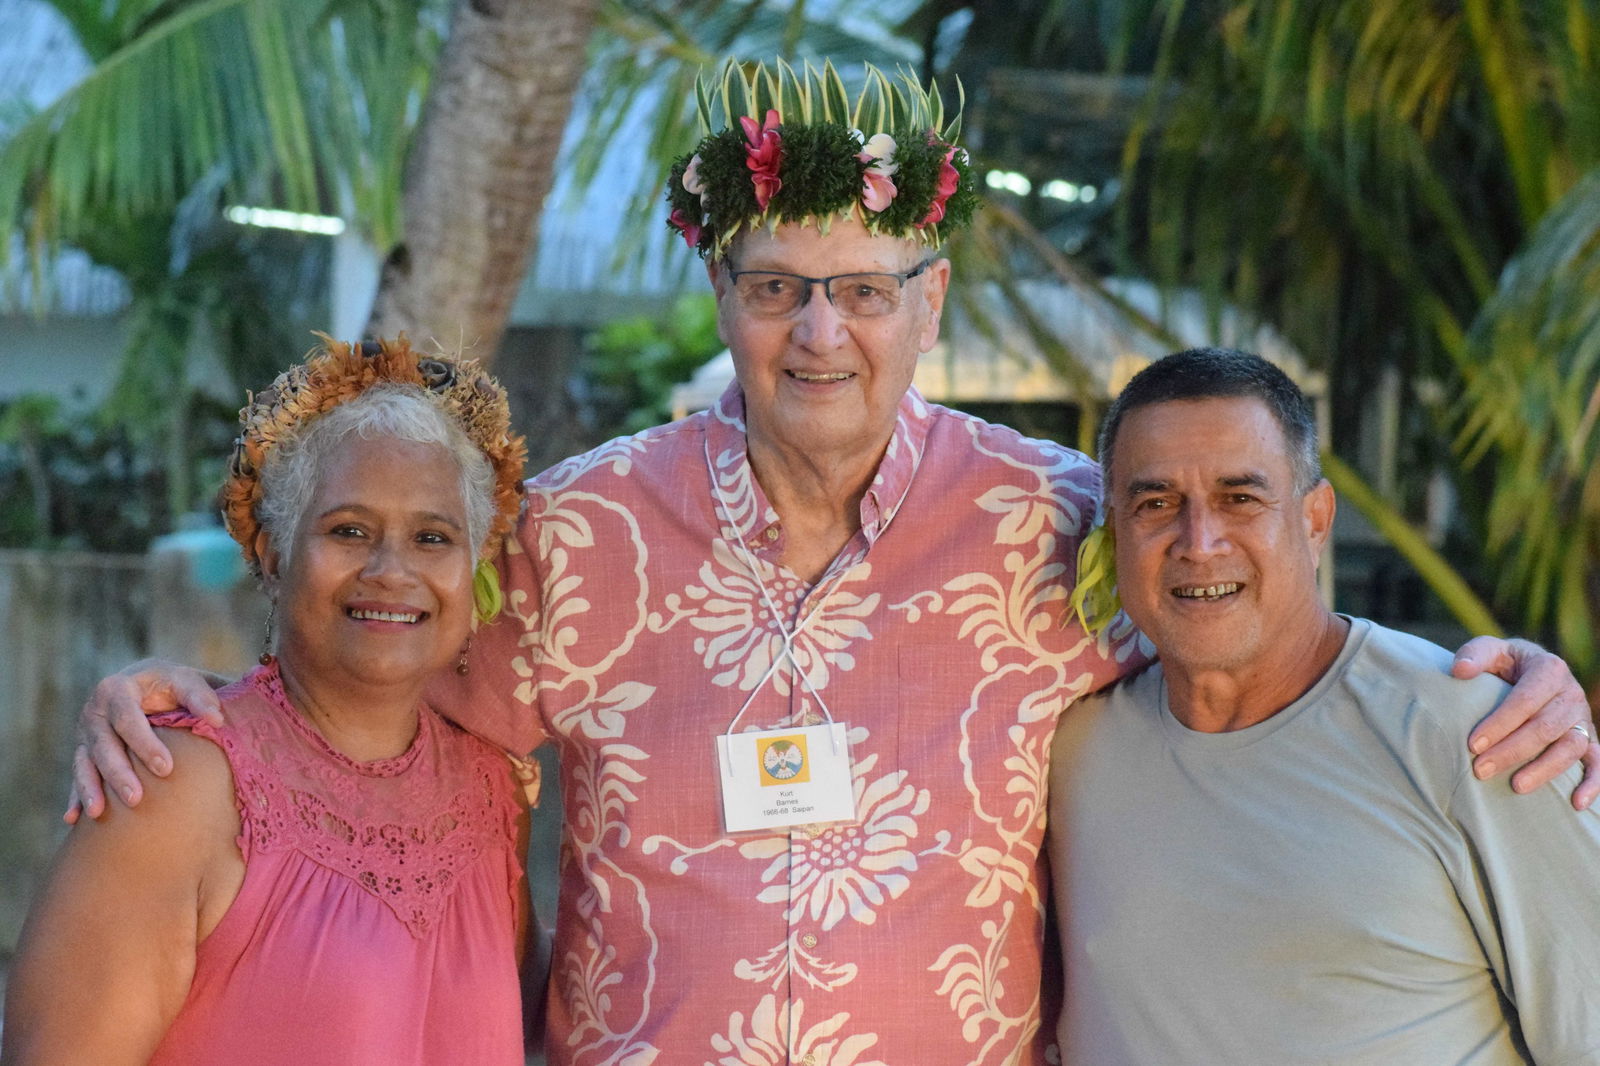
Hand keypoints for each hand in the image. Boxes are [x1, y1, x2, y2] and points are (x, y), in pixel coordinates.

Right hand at [67, 659, 225, 822]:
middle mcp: (95, 711)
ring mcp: (85, 732)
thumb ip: (200, 697)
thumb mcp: (185, 681)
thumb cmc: (171, 684)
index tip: (166, 768)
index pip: (128, 719)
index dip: (145, 744)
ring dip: (90, 789)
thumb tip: (217, 719)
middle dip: (118, 773)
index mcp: (117, 688)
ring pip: (84, 763)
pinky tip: (74, 819)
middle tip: (136, 799)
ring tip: (98, 813)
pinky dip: (76, 796)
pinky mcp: (83, 750)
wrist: (148, 682)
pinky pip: (78, 775)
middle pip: (103, 745)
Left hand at [1453, 636, 1598, 808]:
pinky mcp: (1590, 738)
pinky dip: (1593, 783)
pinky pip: (1599, 762)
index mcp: (1549, 669)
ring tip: (1515, 786)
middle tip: (1480, 770)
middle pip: (1545, 728)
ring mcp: (1583, 718)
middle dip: (1512, 751)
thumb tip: (1460, 671)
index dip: (1500, 723)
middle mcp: (1571, 694)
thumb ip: (1475, 655)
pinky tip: (1576, 803)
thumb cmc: (1506, 664)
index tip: (1472, 744)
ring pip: (1571, 747)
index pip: (1525, 700)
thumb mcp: (1492, 651)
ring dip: (1544, 769)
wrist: (1532, 670)